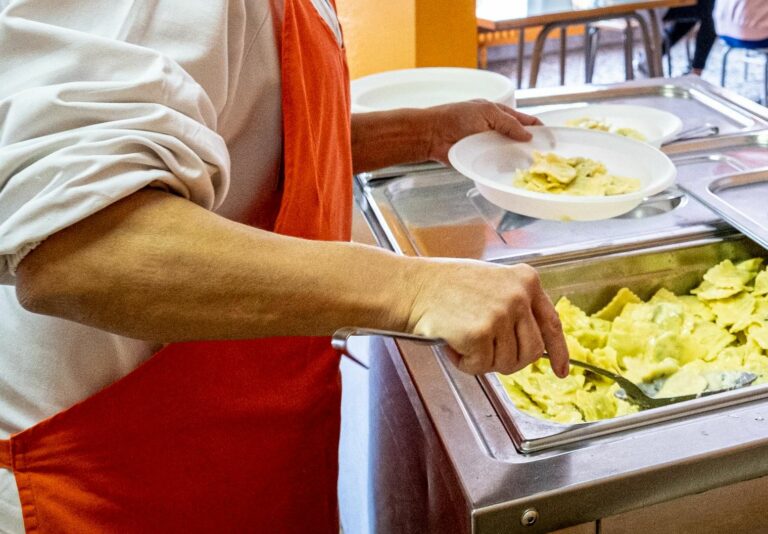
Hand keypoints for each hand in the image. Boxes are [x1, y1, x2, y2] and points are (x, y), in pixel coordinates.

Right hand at [404, 259, 568, 377]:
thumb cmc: (443, 286)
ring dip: (484, 360)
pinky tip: (452, 342)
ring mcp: (502, 313)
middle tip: (485, 353)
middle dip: (510, 361)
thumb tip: (533, 342)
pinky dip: (464, 362)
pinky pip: (481, 366)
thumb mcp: (491, 284)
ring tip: (462, 339)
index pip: (552, 323)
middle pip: (532, 351)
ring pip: (508, 362)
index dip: (559, 352)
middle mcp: (519, 295)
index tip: (561, 371)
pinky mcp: (482, 332)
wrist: (411, 287)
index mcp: (526, 280)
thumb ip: (515, 305)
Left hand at [423, 99, 541, 163]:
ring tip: (532, 167)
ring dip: (519, 159)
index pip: (525, 121)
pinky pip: (496, 165)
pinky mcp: (481, 160)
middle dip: (531, 147)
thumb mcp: (486, 113)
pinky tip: (513, 173)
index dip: (539, 129)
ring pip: (510, 154)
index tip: (552, 139)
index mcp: (499, 114)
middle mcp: (497, 130)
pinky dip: (504, 168)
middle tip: (545, 157)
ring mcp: (489, 146)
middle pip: (520, 140)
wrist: (432, 135)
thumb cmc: (457, 118)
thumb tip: (528, 136)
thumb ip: (508, 124)